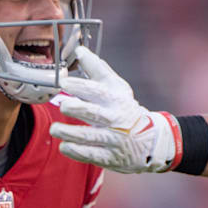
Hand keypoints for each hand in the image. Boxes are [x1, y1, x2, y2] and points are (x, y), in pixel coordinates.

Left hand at [50, 47, 179, 172]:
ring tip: (55, 129)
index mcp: (116, 99)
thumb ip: (97, 69)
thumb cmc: (125, 107)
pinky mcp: (111, 157)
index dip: (80, 86)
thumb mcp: (117, 87)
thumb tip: (79, 50)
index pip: (98, 91)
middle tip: (62, 105)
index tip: (64, 83)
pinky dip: (76, 151)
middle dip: (77, 109)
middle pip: (94, 114)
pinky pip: (91, 155)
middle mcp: (115, 118)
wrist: (152, 139)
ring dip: (70, 133)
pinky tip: (64, 145)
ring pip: (89, 136)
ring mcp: (114, 139)